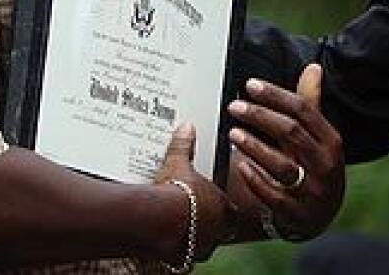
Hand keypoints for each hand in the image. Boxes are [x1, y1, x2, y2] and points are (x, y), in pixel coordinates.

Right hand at [155, 122, 233, 262]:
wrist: (156, 220)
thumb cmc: (174, 192)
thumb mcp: (178, 164)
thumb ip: (184, 147)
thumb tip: (187, 128)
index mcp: (223, 208)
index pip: (232, 211)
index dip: (223, 206)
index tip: (212, 202)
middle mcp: (217, 231)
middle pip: (221, 231)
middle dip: (211, 224)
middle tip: (196, 215)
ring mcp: (202, 247)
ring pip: (205, 245)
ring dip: (196, 238)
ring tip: (180, 227)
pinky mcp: (185, 259)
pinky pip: (186, 257)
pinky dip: (179, 251)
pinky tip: (168, 242)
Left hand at [226, 64, 344, 240]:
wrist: (321, 215)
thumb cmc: (315, 166)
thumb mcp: (319, 137)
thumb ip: (310, 104)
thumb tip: (313, 68)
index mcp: (331, 141)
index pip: (303, 110)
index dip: (275, 95)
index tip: (250, 85)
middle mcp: (325, 164)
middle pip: (291, 132)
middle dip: (260, 116)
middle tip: (234, 106)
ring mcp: (313, 190)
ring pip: (282, 164)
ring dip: (254, 146)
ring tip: (233, 132)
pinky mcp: (296, 213)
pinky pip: (273, 195)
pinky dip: (255, 180)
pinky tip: (240, 166)